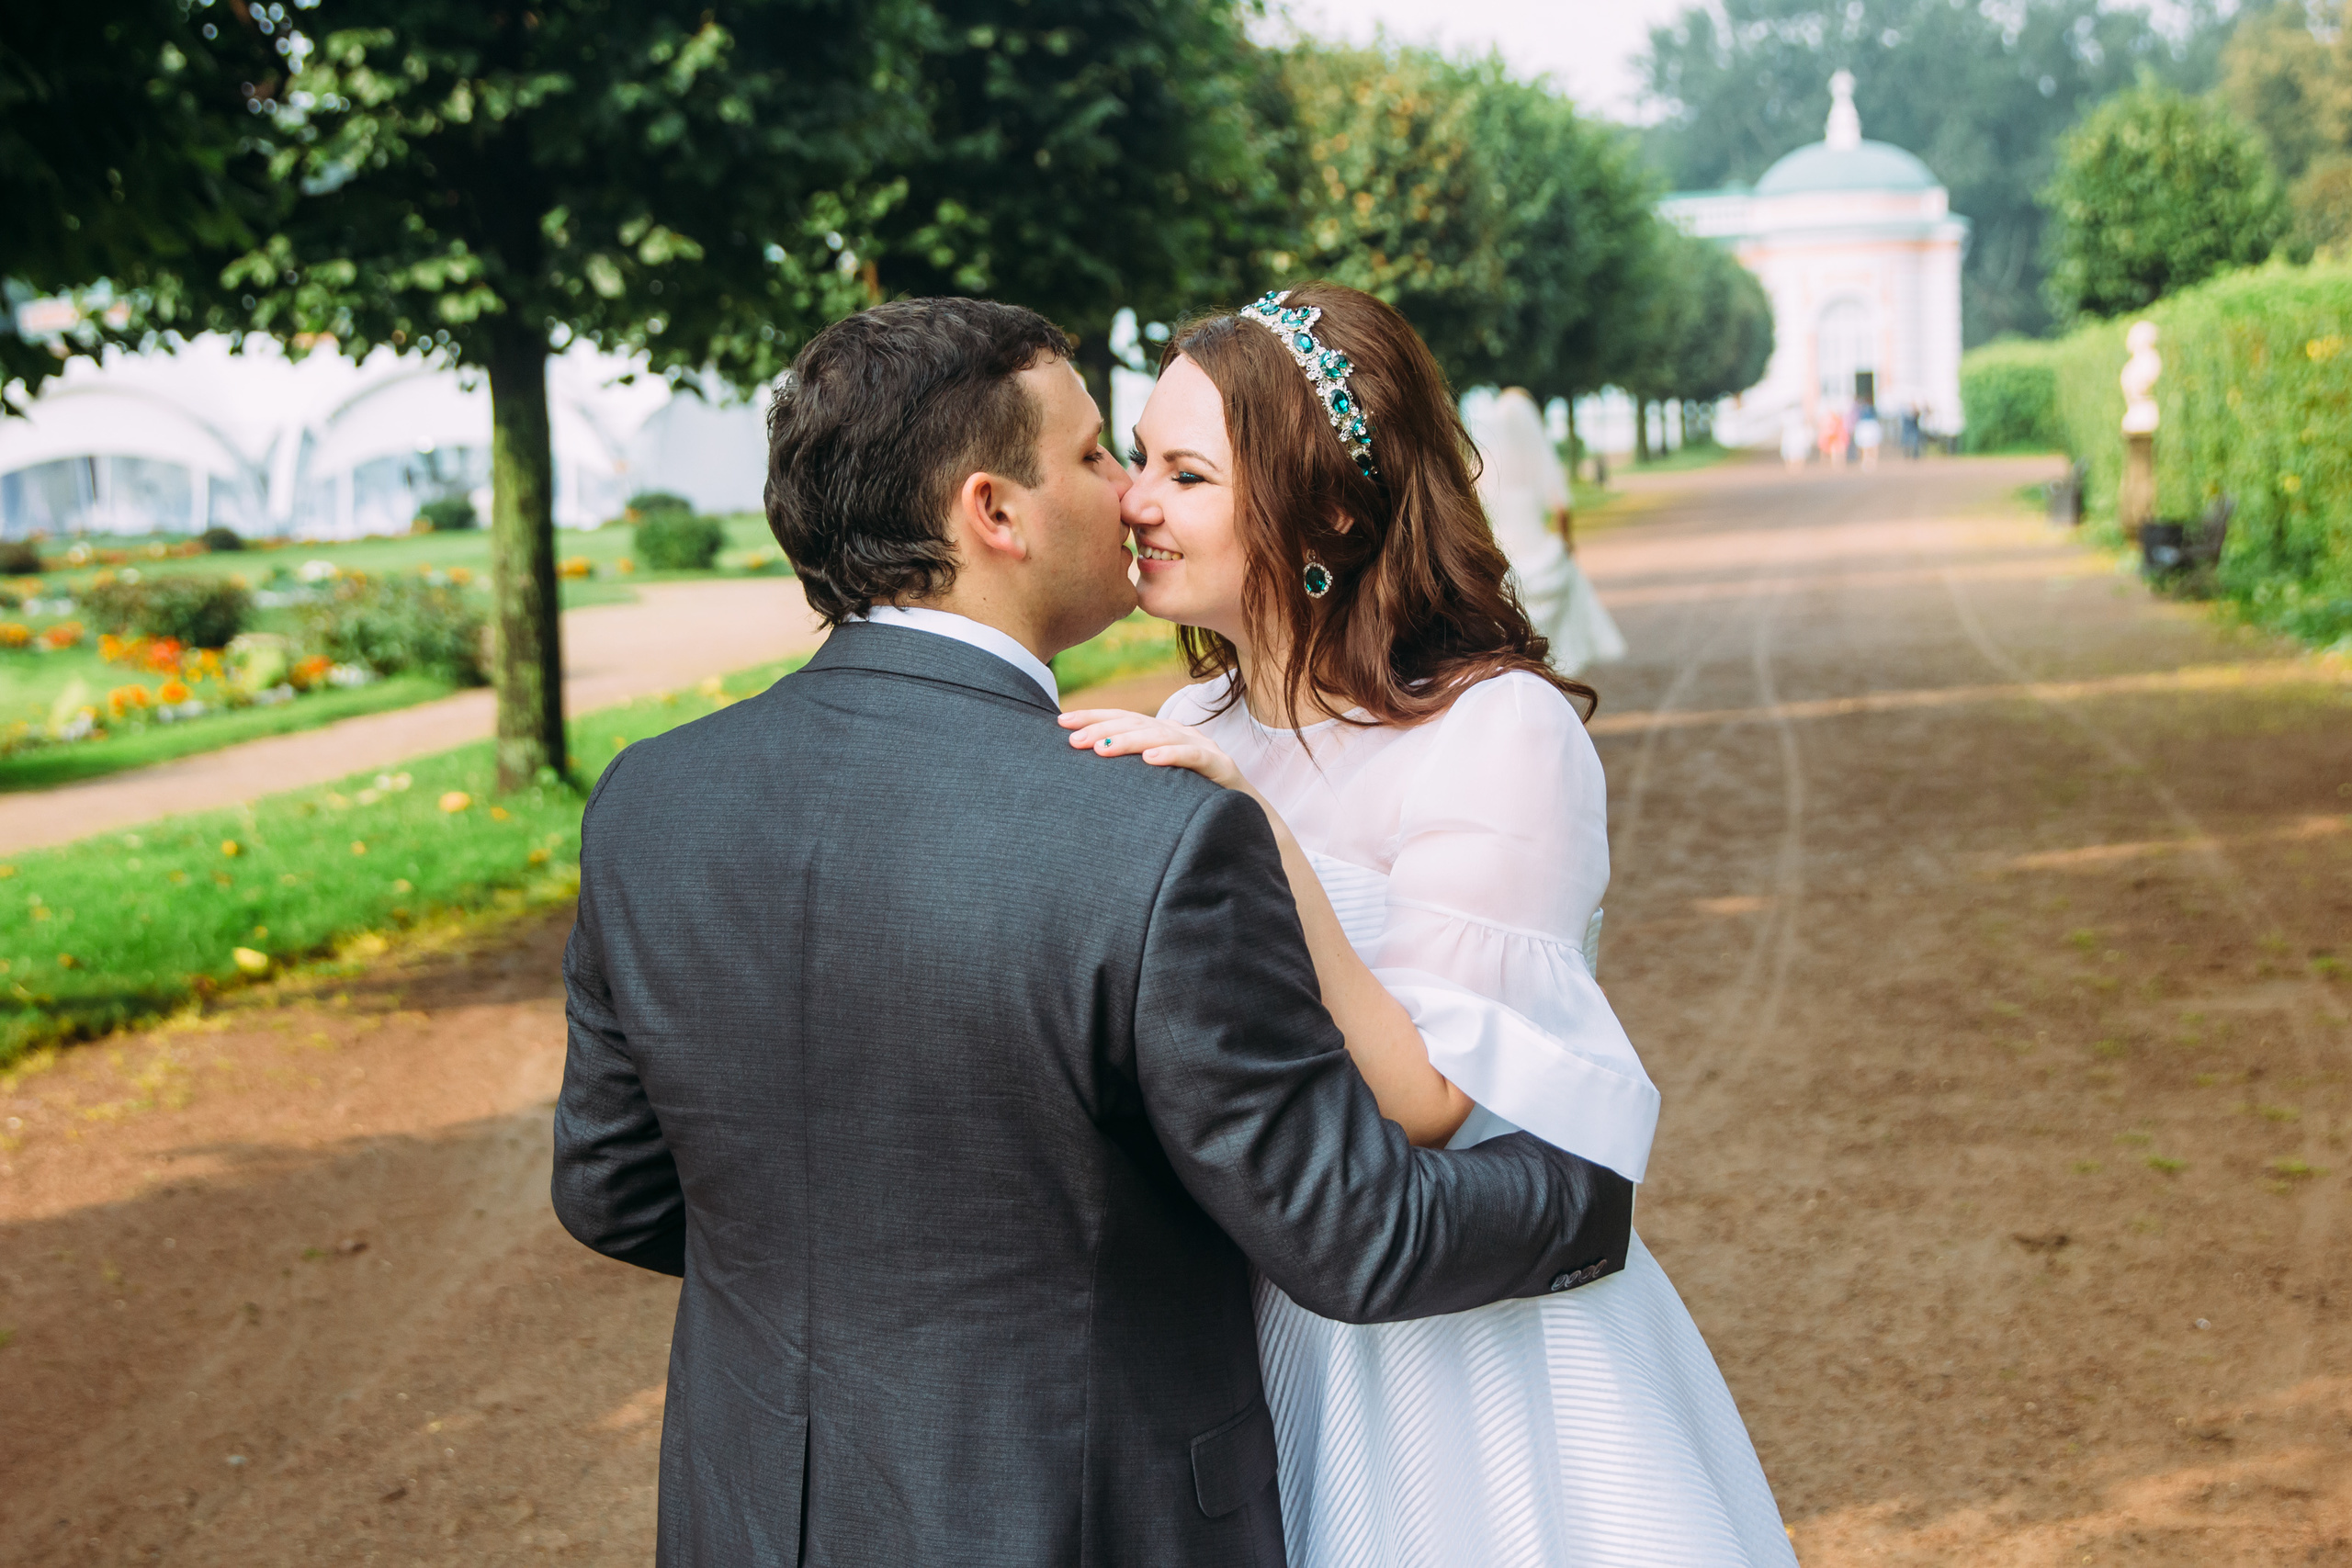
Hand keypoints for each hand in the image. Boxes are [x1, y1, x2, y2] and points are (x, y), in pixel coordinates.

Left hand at [1060, 708, 1246, 789]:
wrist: (1245, 823)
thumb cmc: (1193, 806)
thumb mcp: (1156, 788)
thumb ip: (1129, 779)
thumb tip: (1083, 783)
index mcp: (1163, 736)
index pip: (1123, 719)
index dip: (1093, 718)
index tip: (1060, 723)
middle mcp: (1181, 735)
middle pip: (1137, 723)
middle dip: (1103, 728)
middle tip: (1073, 740)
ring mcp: (1203, 747)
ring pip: (1162, 736)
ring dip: (1129, 741)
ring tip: (1101, 749)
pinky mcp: (1222, 767)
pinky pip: (1195, 757)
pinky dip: (1172, 755)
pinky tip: (1151, 760)